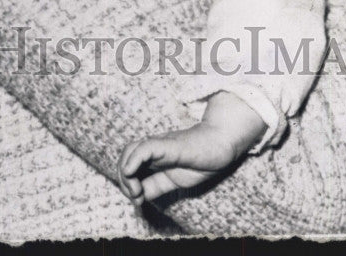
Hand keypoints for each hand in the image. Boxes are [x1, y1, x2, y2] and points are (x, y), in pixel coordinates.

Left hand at [118, 123, 237, 204]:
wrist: (221, 144)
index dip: (126, 183)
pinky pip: (145, 148)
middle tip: (136, 197)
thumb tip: (140, 198)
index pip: (128, 164)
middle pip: (125, 156)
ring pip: (130, 151)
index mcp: (154, 157)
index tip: (137, 201)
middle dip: (123, 180)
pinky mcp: (168, 144)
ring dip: (126, 173)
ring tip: (136, 191)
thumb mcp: (174, 181)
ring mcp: (160, 145)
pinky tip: (132, 173)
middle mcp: (153, 149)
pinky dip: (133, 160)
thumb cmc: (201, 161)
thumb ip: (157, 187)